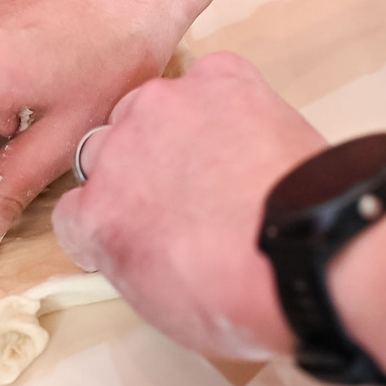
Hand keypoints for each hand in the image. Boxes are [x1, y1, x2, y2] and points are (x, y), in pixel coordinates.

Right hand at [54, 53, 318, 360]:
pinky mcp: (219, 78)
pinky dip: (226, 99)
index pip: (76, 212)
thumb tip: (142, 244)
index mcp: (95, 216)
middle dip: (135, 172)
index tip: (138, 231)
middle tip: (184, 198)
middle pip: (106, 151)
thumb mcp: (162, 307)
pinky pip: (210, 78)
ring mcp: (165, 107)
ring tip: (223, 161)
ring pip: (151, 107)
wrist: (309, 250)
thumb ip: (131, 260)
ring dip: (174, 130)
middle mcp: (116, 151)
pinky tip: (250, 131)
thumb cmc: (244, 294)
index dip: (110, 222)